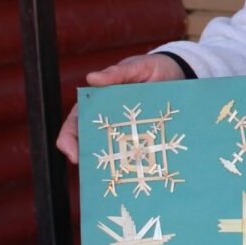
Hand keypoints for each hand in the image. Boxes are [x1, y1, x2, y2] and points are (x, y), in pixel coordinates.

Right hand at [55, 53, 185, 163]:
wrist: (177, 73)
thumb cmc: (150, 68)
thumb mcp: (136, 67)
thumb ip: (116, 73)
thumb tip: (91, 77)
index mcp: (98, 102)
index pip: (75, 122)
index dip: (69, 139)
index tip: (72, 153)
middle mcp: (109, 119)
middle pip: (90, 143)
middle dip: (88, 160)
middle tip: (94, 173)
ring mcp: (127, 130)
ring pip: (113, 152)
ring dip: (112, 165)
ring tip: (116, 177)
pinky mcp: (145, 136)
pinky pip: (138, 152)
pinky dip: (136, 163)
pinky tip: (140, 172)